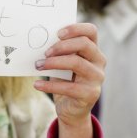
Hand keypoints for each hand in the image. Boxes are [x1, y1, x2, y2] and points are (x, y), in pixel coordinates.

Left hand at [34, 23, 105, 137]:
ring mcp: (97, 78)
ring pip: (77, 63)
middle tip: (45, 53)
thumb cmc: (65, 80)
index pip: (91, 31)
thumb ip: (58, 52)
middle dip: (62, 46)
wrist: (71, 109)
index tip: (57, 33)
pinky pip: (69, 87)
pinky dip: (50, 85)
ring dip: (54, 63)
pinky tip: (37, 85)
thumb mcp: (62, 64)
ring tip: (38, 66)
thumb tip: (39, 41)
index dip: (75, 28)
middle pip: (84, 44)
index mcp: (93, 50)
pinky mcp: (90, 94)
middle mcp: (99, 61)